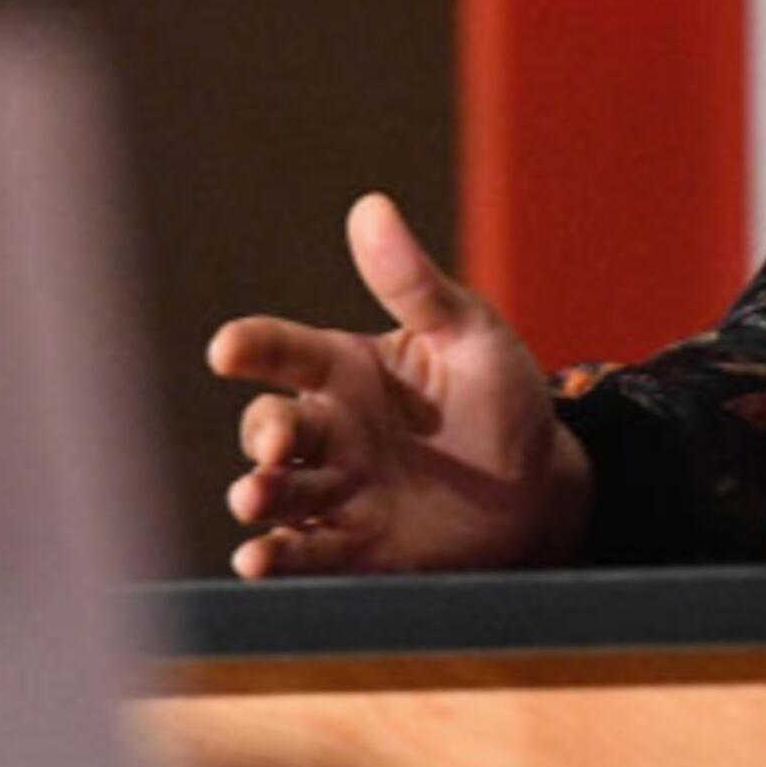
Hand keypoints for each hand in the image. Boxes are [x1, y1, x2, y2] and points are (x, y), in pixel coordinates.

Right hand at [206, 193, 592, 578]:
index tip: (227, 348)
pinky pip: (304, 551)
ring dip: (258, 495)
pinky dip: (277, 556)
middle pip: (269, 426)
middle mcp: (329, 430)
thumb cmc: (501, 399)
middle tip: (278, 443)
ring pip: (277, 490)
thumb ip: (416, 284)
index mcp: (347, 370)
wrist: (538, 490)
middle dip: (264, 435)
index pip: (284, 352)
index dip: (252, 347)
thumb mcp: (470, 335)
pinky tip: (260, 560)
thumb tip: (372, 206)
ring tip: (254, 498)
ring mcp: (335, 491)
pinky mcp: (352, 546)